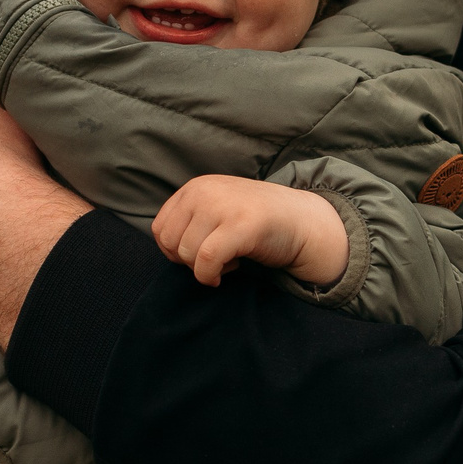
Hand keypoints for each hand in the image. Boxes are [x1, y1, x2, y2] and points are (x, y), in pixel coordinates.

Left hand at [153, 175, 349, 288]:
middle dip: (189, 261)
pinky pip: (206, 260)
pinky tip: (229, 271)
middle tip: (216, 258)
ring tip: (229, 258)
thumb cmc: (256, 222)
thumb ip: (190, 220)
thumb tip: (164, 246)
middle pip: (171, 243)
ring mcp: (223, 206)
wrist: (302, 221)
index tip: (199, 255)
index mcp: (196, 187)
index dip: (174, 252)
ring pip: (187, 253)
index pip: (160, 229)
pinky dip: (211, 275)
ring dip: (205, 268)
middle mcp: (205, 191)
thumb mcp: (216, 209)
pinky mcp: (241, 225)